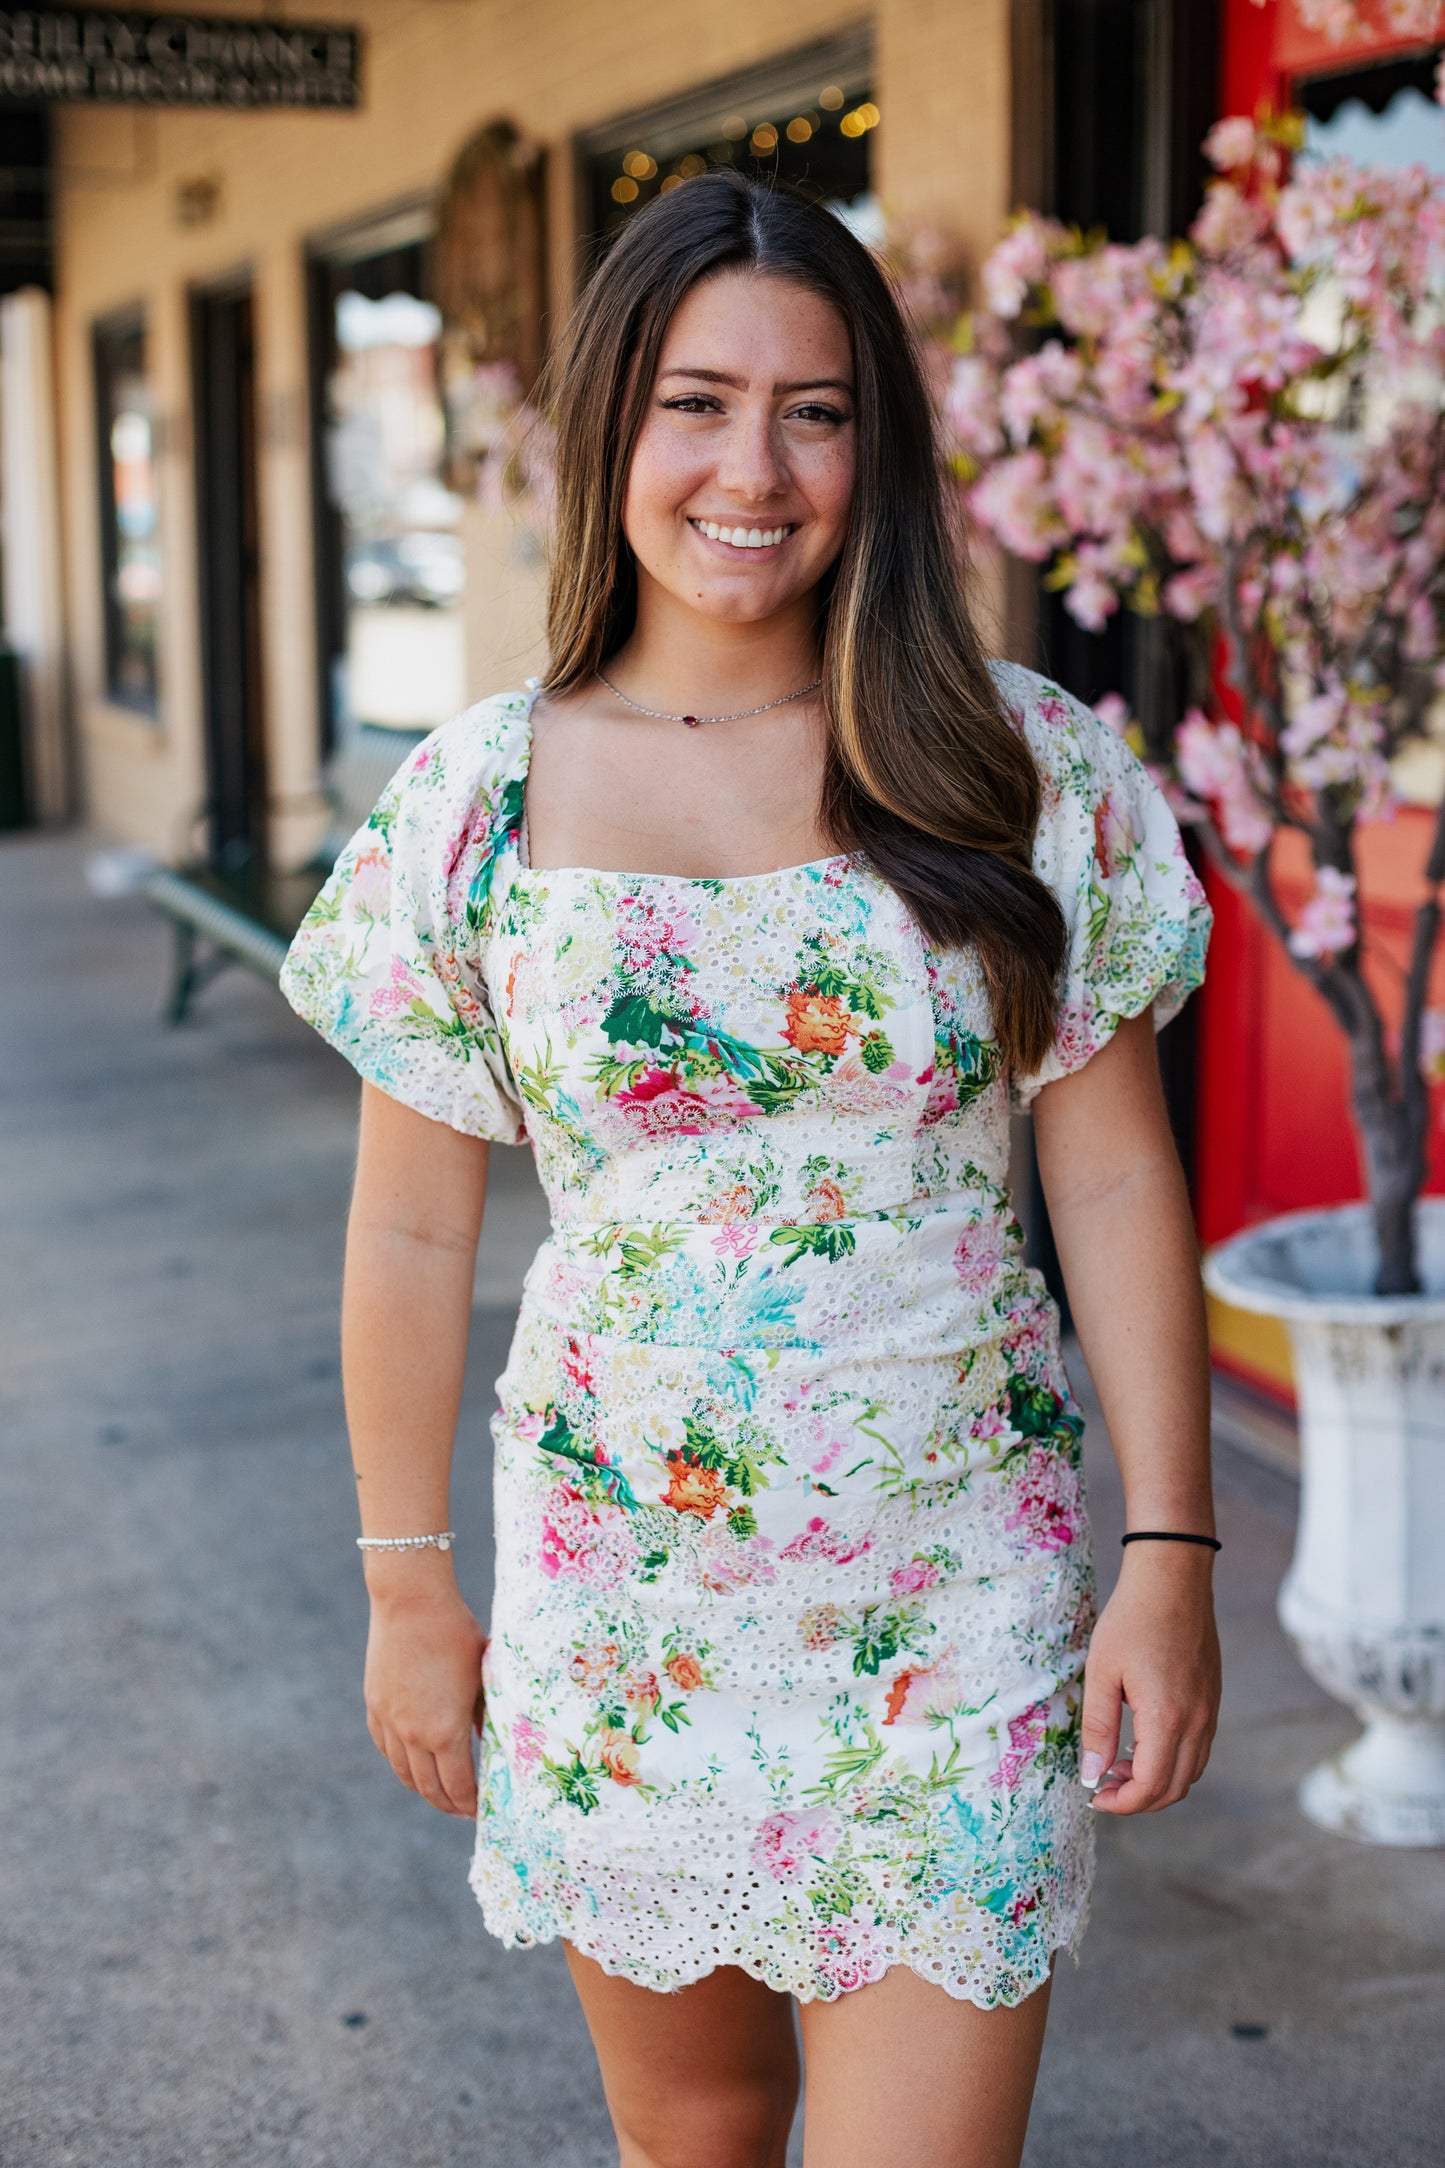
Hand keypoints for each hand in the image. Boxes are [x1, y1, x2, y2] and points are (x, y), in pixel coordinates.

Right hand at [363, 1569, 487, 1818]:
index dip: (470, 1804)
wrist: (410, 1602)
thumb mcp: (482, 1678)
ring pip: (404, 1773)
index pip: (458, 1785)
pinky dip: (400, 1765)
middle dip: (448, 1805)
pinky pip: (385, 1749)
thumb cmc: (456, 1635)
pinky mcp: (374, 1706)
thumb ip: (486, 1717)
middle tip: (463, 1811)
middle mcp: (411, 1734)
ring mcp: (388, 1722)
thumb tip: (496, 1745)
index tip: (481, 1811)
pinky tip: (412, 1764)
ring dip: (423, 1790)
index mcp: (444, 1731)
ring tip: (439, 1795)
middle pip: (428, 1788)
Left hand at [1079, 1544, 1219, 1813]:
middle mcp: (1196, 1723)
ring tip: (1119, 1766)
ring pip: (1190, 1773)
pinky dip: (1173, 1762)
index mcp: (1166, 1719)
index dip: (1121, 1803)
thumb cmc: (1131, 1620)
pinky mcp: (1212, 1701)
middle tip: (1103, 1786)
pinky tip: (1143, 1743)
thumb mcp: (1102, 1672)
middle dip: (1138, 1800)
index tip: (1094, 1796)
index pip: (1150, 1787)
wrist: (1173, 1580)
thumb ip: (1097, 1728)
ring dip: (1157, 1782)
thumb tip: (1091, 1774)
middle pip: (1174, 1789)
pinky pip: (1198, 1750)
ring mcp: (1210, 1713)